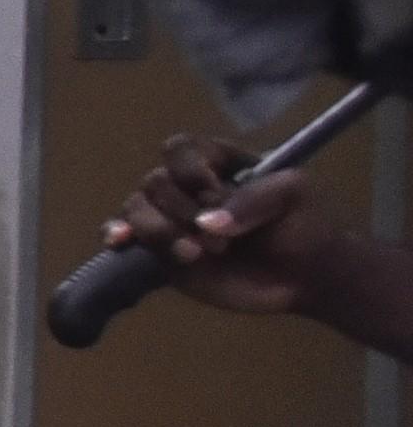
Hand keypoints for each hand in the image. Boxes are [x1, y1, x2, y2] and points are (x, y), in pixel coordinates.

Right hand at [101, 136, 335, 321]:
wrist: (309, 277)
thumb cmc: (307, 226)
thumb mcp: (295, 196)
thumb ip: (253, 200)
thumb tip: (206, 224)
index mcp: (217, 163)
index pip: (180, 150)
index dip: (189, 170)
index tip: (213, 193)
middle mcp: (188, 188)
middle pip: (155, 182)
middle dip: (181, 211)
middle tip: (219, 242)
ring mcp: (173, 221)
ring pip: (136, 209)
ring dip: (157, 230)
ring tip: (192, 255)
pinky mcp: (163, 253)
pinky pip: (126, 237)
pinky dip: (117, 235)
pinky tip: (120, 243)